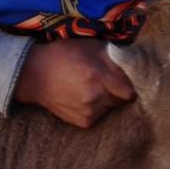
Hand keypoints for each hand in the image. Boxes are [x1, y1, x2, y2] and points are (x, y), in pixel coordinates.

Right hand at [14, 39, 135, 128]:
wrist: (34, 76)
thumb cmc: (63, 55)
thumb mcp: (89, 46)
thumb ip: (113, 56)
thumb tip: (134, 63)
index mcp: (97, 75)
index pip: (130, 89)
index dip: (131, 83)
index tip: (127, 78)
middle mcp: (95, 96)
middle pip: (123, 99)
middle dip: (119, 89)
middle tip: (108, 80)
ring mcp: (89, 112)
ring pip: (112, 107)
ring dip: (108, 99)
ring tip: (93, 88)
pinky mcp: (84, 122)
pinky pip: (101, 115)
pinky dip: (98, 108)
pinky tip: (84, 97)